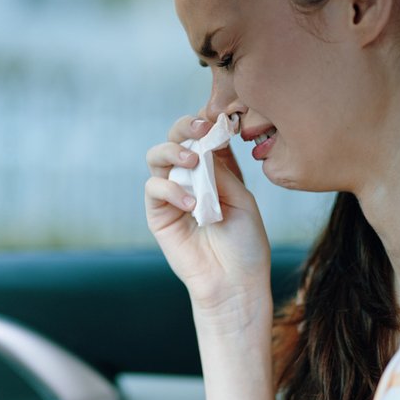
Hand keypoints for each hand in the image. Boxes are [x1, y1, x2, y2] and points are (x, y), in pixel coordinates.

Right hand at [144, 115, 272, 318]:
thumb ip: (220, 170)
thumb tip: (203, 144)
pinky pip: (153, 188)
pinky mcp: (158, 214)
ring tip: (192, 163)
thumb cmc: (245, 243)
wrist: (234, 283)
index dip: (207, 121)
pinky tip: (191, 204)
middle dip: (186, 127)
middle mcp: (191, 177)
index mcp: (217, 169)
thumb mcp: (241, 199)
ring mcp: (172, 193)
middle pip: (176, 137)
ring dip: (173, 151)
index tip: (218, 116)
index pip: (205, 135)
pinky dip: (171, 189)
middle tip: (200, 130)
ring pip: (157, 155)